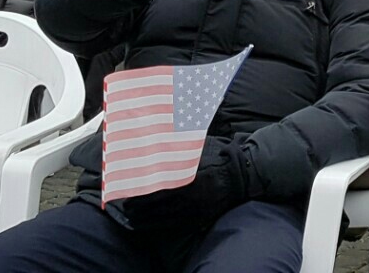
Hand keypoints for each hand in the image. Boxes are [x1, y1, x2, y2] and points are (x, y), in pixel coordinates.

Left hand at [121, 136, 251, 230]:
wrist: (242, 176)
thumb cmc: (221, 160)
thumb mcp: (201, 151)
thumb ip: (183, 150)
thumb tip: (164, 141)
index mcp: (188, 181)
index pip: (158, 192)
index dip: (141, 197)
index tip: (128, 196)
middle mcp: (189, 199)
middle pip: (157, 208)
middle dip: (139, 209)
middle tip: (126, 207)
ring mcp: (194, 210)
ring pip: (164, 219)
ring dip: (146, 219)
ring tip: (133, 217)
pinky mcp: (199, 218)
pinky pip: (175, 225)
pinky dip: (161, 226)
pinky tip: (151, 225)